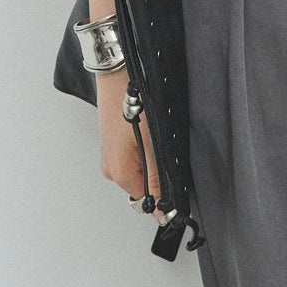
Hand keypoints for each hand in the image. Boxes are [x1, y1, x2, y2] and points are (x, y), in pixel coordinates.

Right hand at [96, 67, 168, 224]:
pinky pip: (132, 157)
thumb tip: (163, 211)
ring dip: (150, 161)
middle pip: (142, 188)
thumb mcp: (152, 146)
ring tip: (154, 137)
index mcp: (120, 174)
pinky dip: (142, 150)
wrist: (118, 75)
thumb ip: (157, 181)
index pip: (147, 202)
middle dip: (157, 176)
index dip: (165, 197)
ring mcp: (110, 156)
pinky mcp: (112, 144)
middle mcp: (111, 169)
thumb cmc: (133, 104)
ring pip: (138, 172)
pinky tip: (146, 132)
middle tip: (164, 150)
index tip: (177, 186)